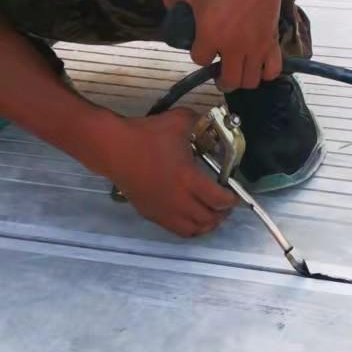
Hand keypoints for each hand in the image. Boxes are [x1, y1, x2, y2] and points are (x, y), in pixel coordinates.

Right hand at [110, 110, 238, 237]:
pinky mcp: (150, 213)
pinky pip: (176, 229)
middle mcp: (177, 200)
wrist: (115, 148)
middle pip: (208, 219)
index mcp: (188, 179)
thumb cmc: (146, 135)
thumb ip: (200, 122)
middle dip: (222, 214)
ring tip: (212, 214)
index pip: (218, 200)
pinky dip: (189, 227)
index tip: (237, 196)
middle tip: (226, 205)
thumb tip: (211, 122)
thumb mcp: (179, 121)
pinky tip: (191, 216)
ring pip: (192, 229)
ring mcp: (163, 210)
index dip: (232, 201)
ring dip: (206, 225)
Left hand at [164, 0, 285, 90]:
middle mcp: (233, 47)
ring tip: (238, 69)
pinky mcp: (272, 43)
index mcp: (210, 35)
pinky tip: (259, 65)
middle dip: (221, 79)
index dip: (199, 54)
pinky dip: (266, 73)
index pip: (200, 60)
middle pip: (229, 81)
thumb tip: (169, 8)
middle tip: (220, 72)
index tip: (201, 45)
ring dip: (242, 78)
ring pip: (250, 81)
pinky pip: (272, 70)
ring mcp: (255, 47)